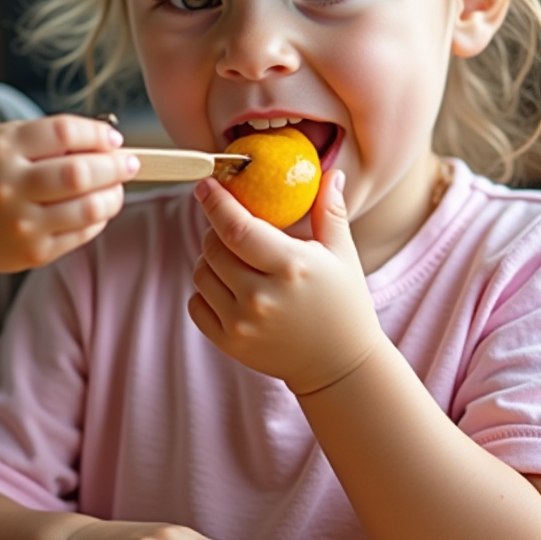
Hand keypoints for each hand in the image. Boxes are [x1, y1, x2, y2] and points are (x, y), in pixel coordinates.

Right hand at [0, 114, 138, 275]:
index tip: (112, 139)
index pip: (64, 132)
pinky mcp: (31, 253)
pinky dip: (98, 219)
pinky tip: (97, 209)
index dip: (97, 134)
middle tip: (129, 163)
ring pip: (88, 207)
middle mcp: (8, 186)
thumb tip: (106, 142)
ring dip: (114, 195)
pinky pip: (81, 233)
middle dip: (115, 165)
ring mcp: (20, 223)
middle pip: (80, 172)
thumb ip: (45, 138)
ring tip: (117, 187)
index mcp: (0, 149)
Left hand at [189, 168, 385, 396]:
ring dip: (210, 260)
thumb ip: (330, 212)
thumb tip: (330, 174)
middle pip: (212, 248)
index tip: (205, 184)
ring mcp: (243, 323)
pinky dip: (206, 291)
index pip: (237, 228)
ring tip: (235, 261)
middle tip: (231, 228)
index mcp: (291, 267)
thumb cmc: (344, 304)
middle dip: (215, 230)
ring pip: (200, 274)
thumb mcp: (342, 255)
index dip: (216, 203)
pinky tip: (229, 289)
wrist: (340, 366)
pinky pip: (196, 304)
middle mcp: (262, 296)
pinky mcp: (229, 344)